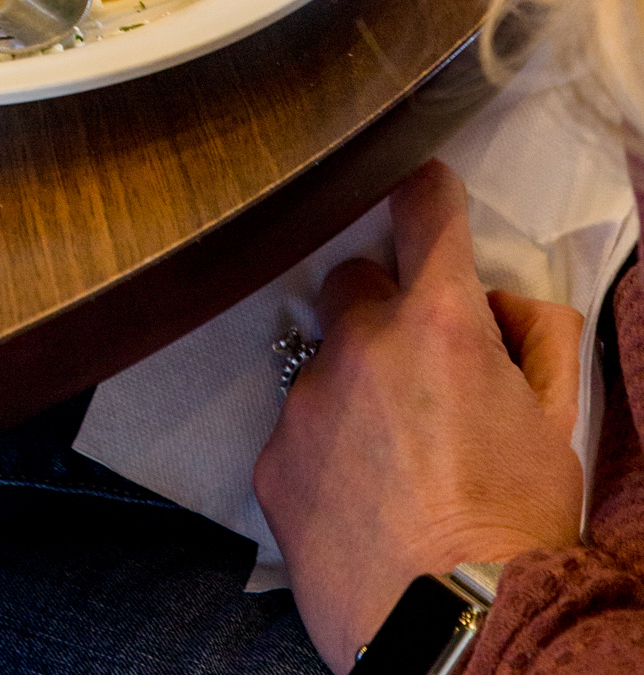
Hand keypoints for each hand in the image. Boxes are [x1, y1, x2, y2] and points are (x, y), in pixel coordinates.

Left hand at [254, 162, 583, 674]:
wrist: (457, 631)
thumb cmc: (517, 525)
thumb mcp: (555, 422)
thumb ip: (533, 340)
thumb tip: (501, 304)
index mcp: (437, 320)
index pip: (423, 208)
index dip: (431, 198)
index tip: (429, 196)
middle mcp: (360, 342)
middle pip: (353, 281)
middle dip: (382, 310)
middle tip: (417, 370)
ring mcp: (306, 399)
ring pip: (321, 361)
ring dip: (351, 386)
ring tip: (391, 459)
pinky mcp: (272, 459)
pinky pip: (295, 428)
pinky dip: (323, 449)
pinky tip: (357, 498)